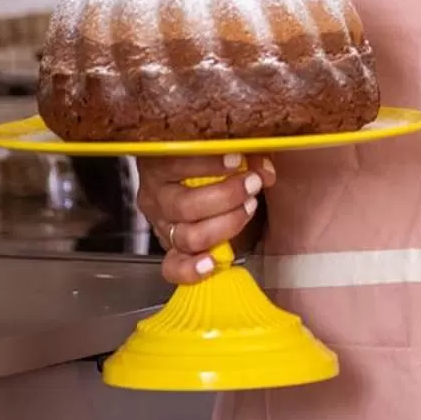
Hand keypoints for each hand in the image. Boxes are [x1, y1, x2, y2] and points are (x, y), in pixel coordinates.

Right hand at [135, 153, 275, 285]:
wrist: (205, 185)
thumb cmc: (217, 162)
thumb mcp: (230, 150)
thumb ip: (247, 154)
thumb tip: (264, 170)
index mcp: (160, 163)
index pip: (175, 163)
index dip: (209, 164)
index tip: (239, 160)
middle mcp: (157, 195)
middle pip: (185, 206)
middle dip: (226, 197)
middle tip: (252, 185)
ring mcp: (162, 225)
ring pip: (187, 236)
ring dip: (225, 226)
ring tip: (248, 208)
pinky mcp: (170, 249)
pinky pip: (173, 267)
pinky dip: (192, 268)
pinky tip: (212, 262)